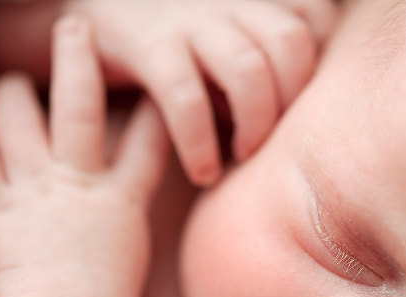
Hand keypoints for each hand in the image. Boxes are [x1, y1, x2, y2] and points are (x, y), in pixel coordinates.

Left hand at [0, 16, 168, 296]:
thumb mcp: (127, 267)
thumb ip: (121, 238)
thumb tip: (115, 234)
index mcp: (121, 202)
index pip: (147, 145)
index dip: (156, 110)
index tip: (156, 83)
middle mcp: (78, 183)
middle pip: (79, 108)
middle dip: (78, 63)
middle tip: (76, 29)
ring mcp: (34, 190)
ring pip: (21, 122)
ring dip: (14, 94)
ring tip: (11, 77)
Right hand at [66, 0, 337, 185]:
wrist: (86, 10)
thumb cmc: (168, 36)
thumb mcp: (222, 33)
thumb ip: (261, 55)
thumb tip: (296, 111)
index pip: (315, 19)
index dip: (320, 67)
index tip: (302, 107)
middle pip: (291, 43)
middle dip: (293, 102)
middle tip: (274, 142)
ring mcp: (187, 17)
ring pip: (248, 70)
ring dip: (255, 124)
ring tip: (242, 157)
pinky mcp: (146, 43)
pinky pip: (187, 98)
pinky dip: (200, 144)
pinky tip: (202, 171)